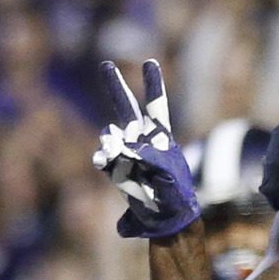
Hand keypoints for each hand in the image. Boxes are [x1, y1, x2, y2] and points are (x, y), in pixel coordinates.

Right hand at [92, 59, 199, 237]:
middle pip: (127, 108)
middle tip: (106, 64)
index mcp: (160, 136)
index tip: (149, 62)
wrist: (167, 217)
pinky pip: (104, 158)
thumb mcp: (167, 173)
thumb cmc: (175, 194)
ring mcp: (126, 153)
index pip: (155, 105)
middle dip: (116, 87)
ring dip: (111, 141)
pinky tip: (104, 161)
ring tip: (114, 151)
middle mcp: (142, 140)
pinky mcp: (115, 169)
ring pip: (111, 136)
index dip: (152, 84)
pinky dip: (103, 158)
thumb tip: (124, 146)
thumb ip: (147, 156)